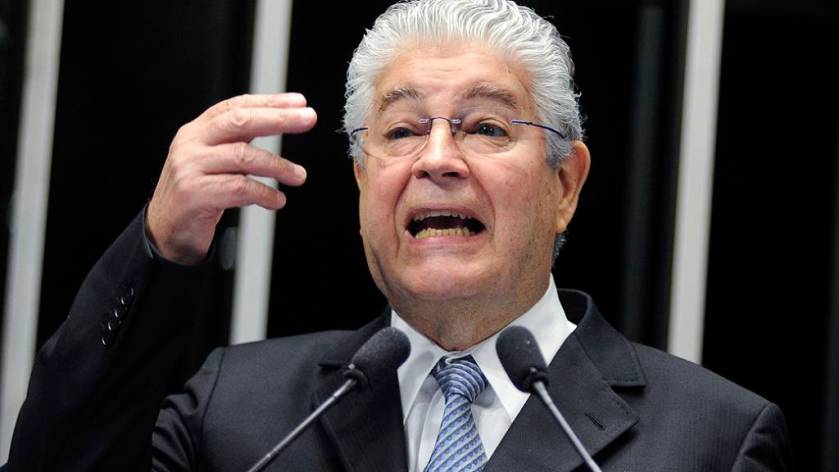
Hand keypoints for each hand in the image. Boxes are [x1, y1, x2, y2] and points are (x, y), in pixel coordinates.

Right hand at [146, 93, 316, 264]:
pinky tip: (277, 200)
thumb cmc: (196, 193)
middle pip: (240, 122)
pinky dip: (264, 194)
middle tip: (308, 120)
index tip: (299, 103)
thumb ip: (238, 142)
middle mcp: (191, 144)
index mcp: (197, 131)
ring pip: (243, 156)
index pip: (236, 106)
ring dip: (278, 166)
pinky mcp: (193, 193)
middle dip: (278, 119)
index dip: (269, 102)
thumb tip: (281, 122)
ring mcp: (189, 167)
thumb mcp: (214, 161)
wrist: (165, 230)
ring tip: (299, 176)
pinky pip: (238, 188)